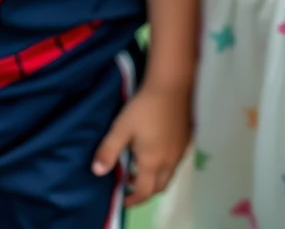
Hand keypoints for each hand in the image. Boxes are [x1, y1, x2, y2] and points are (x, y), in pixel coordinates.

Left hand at [91, 83, 190, 207]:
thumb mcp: (121, 127)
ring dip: (155, 177)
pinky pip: (175, 162)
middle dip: (144, 191)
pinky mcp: (186, 140)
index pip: (144, 192)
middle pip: (158, 187)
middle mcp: (170, 161)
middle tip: (130, 183)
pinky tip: (155, 149)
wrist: (171, 85)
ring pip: (168, 175)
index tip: (123, 198)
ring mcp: (180, 151)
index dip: (133, 199)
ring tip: (140, 166)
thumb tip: (97, 172)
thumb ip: (109, 150)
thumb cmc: (144, 107)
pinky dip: (164, 165)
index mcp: (153, 162)